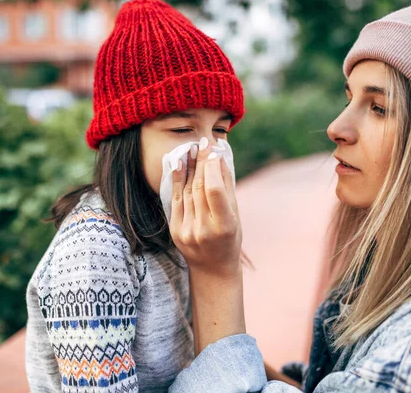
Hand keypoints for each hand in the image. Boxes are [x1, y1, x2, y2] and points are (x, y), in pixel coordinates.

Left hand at [169, 137, 242, 278]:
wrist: (212, 269)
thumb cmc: (230, 240)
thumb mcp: (236, 216)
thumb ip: (227, 188)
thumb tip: (221, 158)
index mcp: (223, 227)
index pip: (214, 191)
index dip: (212, 167)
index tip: (214, 150)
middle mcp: (203, 229)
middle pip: (199, 188)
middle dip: (201, 162)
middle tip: (203, 143)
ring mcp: (186, 231)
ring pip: (187, 191)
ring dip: (189, 167)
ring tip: (192, 149)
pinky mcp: (175, 231)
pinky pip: (176, 200)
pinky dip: (177, 180)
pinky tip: (179, 164)